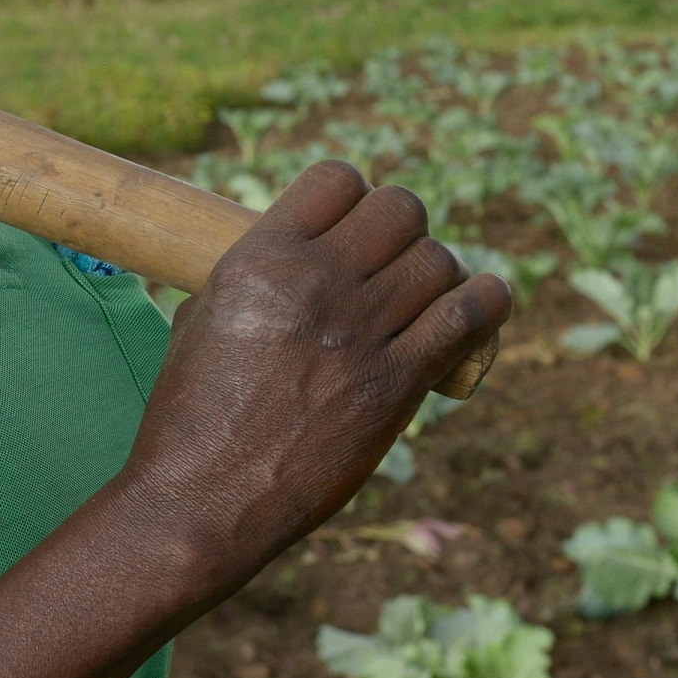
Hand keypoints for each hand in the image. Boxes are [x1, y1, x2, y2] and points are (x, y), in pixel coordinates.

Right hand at [121, 161, 510, 588]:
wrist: (201, 500)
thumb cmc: (189, 415)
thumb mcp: (202, 318)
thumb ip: (254, 274)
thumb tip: (294, 256)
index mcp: (262, 258)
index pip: (338, 177)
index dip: (353, 197)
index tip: (352, 227)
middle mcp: (317, 283)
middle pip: (400, 208)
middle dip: (402, 230)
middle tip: (391, 265)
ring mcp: (362, 334)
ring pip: (439, 259)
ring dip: (439, 273)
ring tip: (426, 298)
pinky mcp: (397, 385)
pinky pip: (468, 317)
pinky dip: (487, 302)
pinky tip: (486, 302)